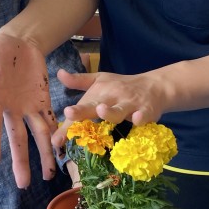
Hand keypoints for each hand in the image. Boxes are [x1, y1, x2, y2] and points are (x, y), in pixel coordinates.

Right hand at [0, 33, 57, 187]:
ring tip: (49, 176)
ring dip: (44, 154)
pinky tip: (63, 151)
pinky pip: (51, 119)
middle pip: (17, 139)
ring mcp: (29, 106)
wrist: (18, 41)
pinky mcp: (43, 100)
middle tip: (22, 185)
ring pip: (38, 135)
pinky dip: (57, 134)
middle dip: (21, 161)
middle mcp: (12, 109)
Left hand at [51, 68, 167, 149]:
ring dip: (111, 111)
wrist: (154, 86)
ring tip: (102, 110)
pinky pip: (143, 116)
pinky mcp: (146, 110)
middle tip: (70, 113)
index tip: (55, 135)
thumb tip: (59, 74)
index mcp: (99, 93)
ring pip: (119, 110)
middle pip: (95, 105)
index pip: (81, 106)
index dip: (68, 118)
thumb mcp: (100, 80)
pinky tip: (137, 120)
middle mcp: (112, 98)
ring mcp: (129, 104)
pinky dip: (140, 118)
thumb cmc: (121, 86)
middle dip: (82, 111)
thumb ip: (79, 81)